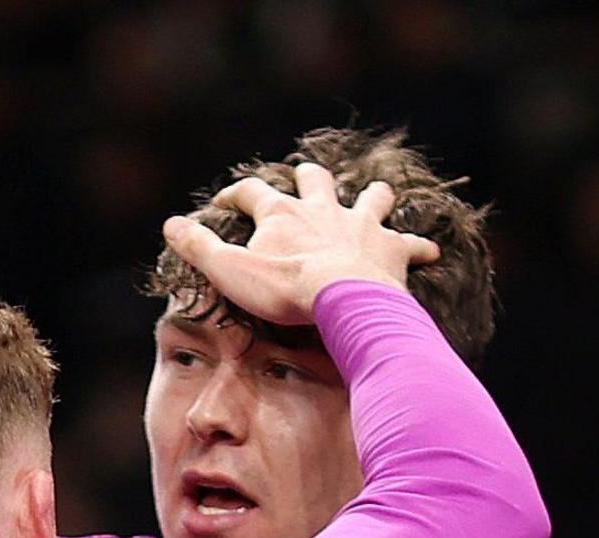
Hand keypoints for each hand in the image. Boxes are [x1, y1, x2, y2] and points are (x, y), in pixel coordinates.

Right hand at [161, 161, 437, 326]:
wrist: (345, 300)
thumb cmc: (285, 290)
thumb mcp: (229, 270)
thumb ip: (199, 247)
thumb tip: (169, 225)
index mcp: (282, 213)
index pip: (252, 192)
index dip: (236, 195)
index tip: (226, 203)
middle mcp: (324, 209)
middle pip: (316, 180)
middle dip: (309, 177)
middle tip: (306, 178)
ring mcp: (361, 225)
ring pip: (370, 196)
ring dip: (372, 196)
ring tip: (375, 197)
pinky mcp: (391, 249)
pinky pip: (410, 242)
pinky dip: (417, 246)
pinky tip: (428, 251)